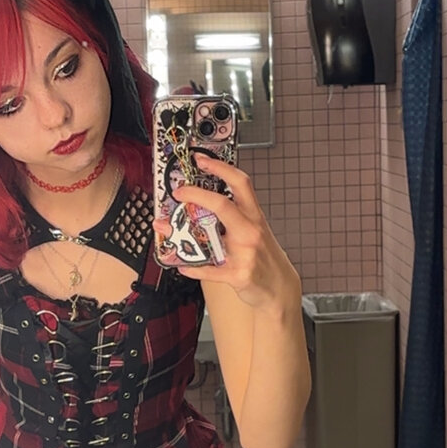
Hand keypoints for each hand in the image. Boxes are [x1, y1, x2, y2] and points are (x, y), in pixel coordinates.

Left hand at [153, 153, 301, 312]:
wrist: (280, 287)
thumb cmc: (265, 258)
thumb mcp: (256, 232)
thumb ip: (234, 219)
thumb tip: (202, 208)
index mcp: (254, 217)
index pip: (240, 183)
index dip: (220, 168)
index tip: (201, 160)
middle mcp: (250, 231)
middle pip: (223, 205)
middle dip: (196, 194)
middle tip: (179, 191)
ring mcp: (245, 253)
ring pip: (210, 239)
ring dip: (182, 234)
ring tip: (166, 229)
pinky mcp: (238, 275)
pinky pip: (208, 270)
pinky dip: (191, 267)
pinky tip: (182, 264)